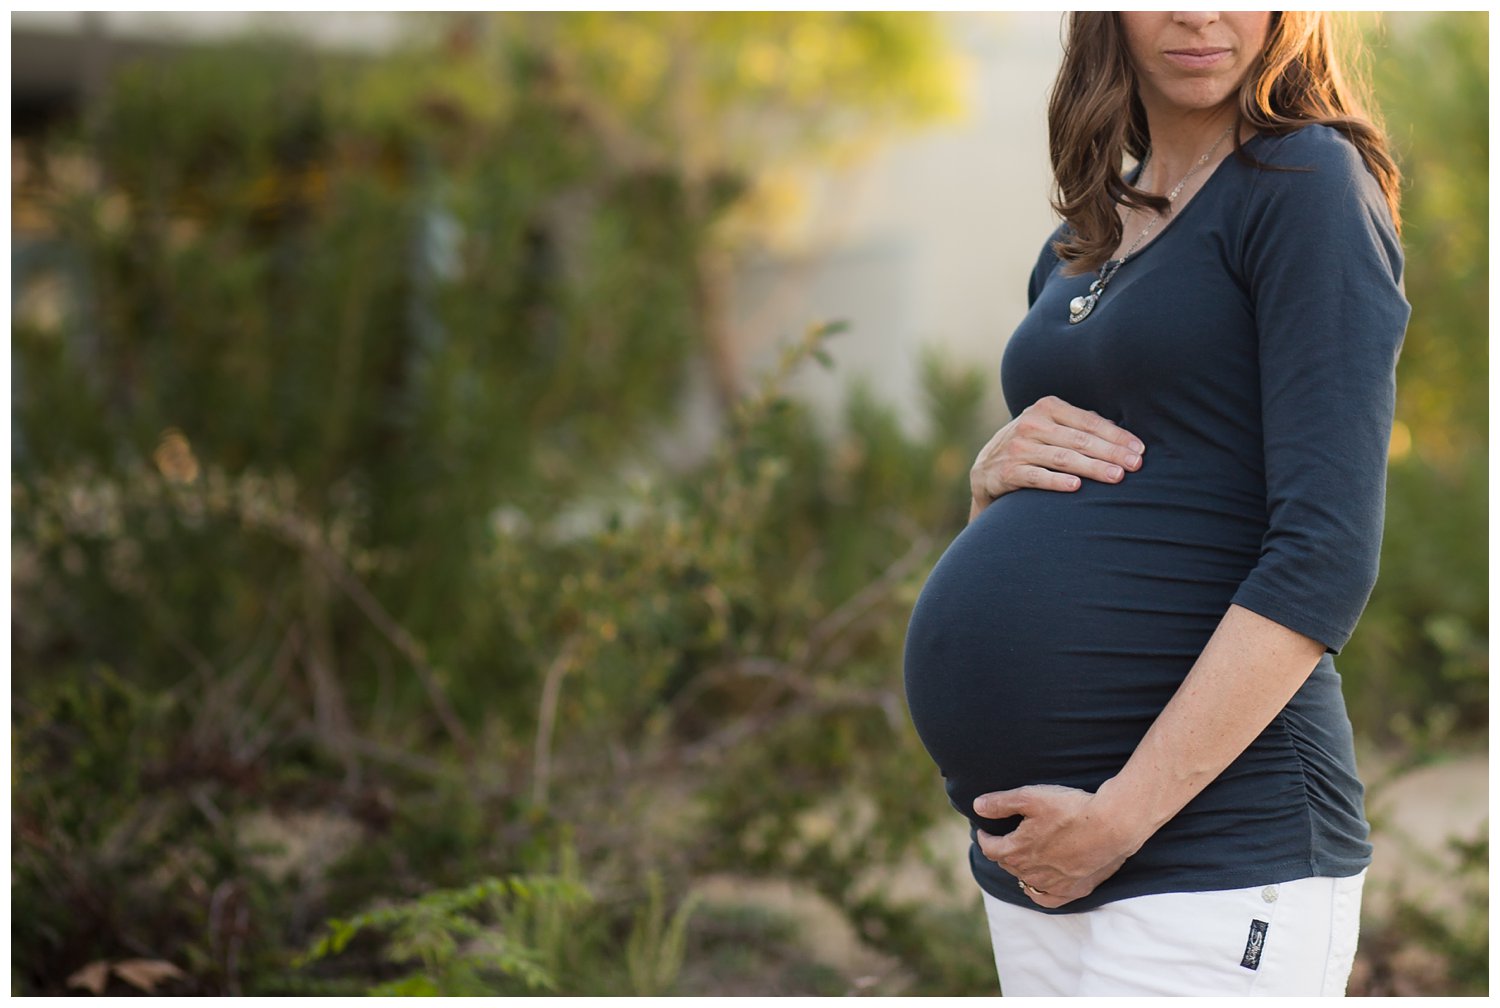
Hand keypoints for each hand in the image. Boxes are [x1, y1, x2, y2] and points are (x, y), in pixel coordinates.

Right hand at [969, 395, 1144, 520]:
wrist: (986, 470)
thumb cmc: (1032, 446)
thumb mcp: (1051, 427)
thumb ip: (1081, 425)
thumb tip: (1123, 433)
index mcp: (1047, 407)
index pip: (1088, 421)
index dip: (1116, 436)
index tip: (1139, 450)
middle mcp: (1031, 424)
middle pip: (1079, 439)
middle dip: (1111, 453)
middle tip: (1135, 465)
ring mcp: (1017, 448)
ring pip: (1062, 458)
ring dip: (1092, 468)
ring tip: (1116, 477)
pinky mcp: (1006, 472)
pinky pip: (1036, 477)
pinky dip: (1056, 481)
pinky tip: (1077, 487)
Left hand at [972, 782, 1147, 908]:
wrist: (1112, 825)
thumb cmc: (1071, 808)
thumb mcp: (1031, 797)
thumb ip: (1001, 803)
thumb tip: (977, 806)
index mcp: (1017, 851)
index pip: (991, 849)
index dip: (985, 839)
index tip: (984, 832)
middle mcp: (1031, 873)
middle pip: (1008, 864)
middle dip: (1003, 851)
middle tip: (1004, 840)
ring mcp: (1053, 885)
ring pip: (1027, 881)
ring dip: (1020, 869)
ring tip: (1022, 858)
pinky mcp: (1075, 890)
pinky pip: (1048, 899)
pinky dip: (1040, 891)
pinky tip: (1040, 884)